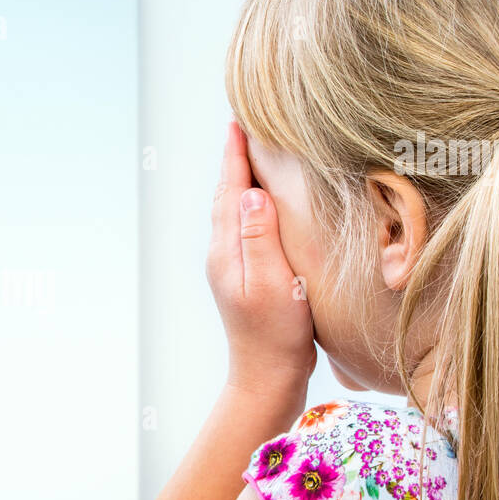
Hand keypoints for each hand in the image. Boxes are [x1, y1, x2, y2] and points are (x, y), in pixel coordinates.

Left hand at [206, 121, 316, 394]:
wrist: (268, 377)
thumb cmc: (275, 335)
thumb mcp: (271, 283)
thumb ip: (260, 237)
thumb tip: (251, 192)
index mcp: (227, 250)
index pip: (230, 190)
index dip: (236, 155)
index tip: (238, 121)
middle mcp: (223, 253)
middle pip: (227, 195)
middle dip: (235, 160)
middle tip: (244, 124)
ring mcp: (232, 265)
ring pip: (234, 210)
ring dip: (241, 179)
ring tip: (252, 153)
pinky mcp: (245, 276)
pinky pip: (244, 226)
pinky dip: (251, 203)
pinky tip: (264, 203)